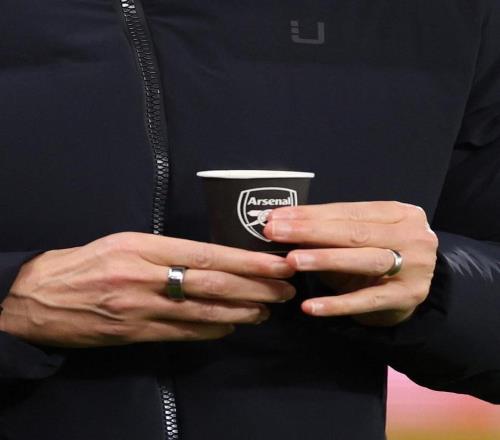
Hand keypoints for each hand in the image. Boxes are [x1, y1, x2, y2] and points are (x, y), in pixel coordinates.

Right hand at [0, 232, 294, 346]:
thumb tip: (210, 258)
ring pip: (203, 312)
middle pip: (213, 284)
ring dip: (241, 311)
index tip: (275, 264)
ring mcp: (141, 309)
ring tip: (268, 309)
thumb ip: (166, 251)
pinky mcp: (135, 333)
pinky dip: (212, 330)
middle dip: (255, 287)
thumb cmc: (86, 262)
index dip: (246, 261)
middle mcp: (146, 277)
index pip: (207, 254)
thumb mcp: (125, 241)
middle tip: (285, 288)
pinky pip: (183, 333)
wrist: (40, 297)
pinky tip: (233, 325)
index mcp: (144, 247)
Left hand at [264, 201, 437, 325]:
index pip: (349, 210)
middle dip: (309, 231)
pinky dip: (336, 304)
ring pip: (362, 260)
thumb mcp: (359, 238)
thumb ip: (329, 230)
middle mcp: (414, 236)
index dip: (311, 214)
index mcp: (401, 213)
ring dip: (323, 259)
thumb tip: (283, 222)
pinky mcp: (407, 298)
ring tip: (291, 261)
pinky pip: (365, 300)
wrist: (409, 290)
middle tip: (274, 232)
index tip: (278, 216)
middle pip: (354, 233)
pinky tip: (310, 307)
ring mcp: (415, 268)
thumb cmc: (376, 256)